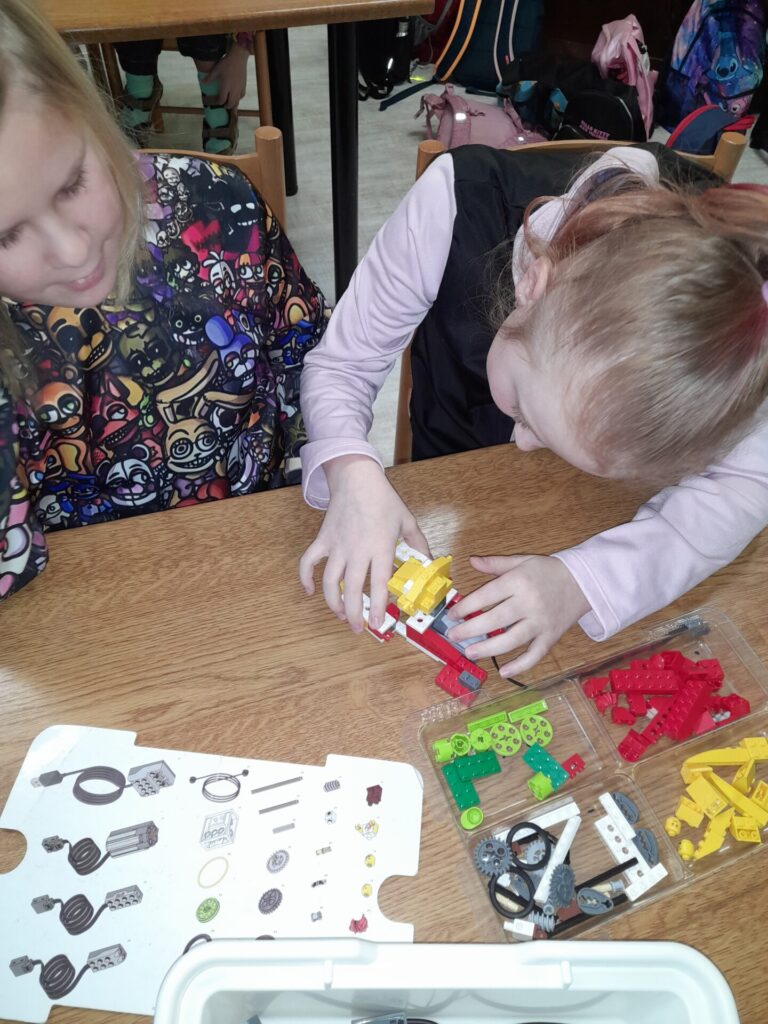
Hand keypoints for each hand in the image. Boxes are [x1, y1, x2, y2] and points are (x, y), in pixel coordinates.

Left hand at [204, 44, 248, 107]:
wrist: (238, 57)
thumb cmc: (226, 63)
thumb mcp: (216, 70)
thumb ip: (209, 78)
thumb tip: (202, 82)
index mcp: (225, 87)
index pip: (221, 100)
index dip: (217, 102)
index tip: (215, 102)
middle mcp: (233, 90)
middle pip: (230, 103)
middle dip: (225, 106)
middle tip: (222, 105)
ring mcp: (239, 88)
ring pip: (237, 101)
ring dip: (232, 105)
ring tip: (229, 105)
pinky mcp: (244, 85)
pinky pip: (241, 96)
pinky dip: (238, 99)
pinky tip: (236, 97)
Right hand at [299, 456, 429, 632]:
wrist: (356, 478)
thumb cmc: (383, 499)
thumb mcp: (407, 520)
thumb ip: (419, 543)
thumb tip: (430, 561)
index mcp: (379, 548)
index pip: (377, 584)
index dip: (376, 607)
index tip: (377, 624)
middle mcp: (357, 551)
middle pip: (351, 590)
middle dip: (353, 614)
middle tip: (358, 628)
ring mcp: (337, 546)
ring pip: (329, 582)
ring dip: (332, 603)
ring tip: (340, 615)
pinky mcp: (322, 540)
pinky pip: (308, 562)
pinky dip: (305, 578)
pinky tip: (310, 591)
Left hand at [446, 554, 589, 676]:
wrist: (584, 582)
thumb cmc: (548, 571)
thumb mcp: (522, 561)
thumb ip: (495, 564)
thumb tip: (472, 560)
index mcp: (518, 582)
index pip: (486, 596)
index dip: (466, 607)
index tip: (452, 615)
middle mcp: (529, 603)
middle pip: (495, 620)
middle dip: (471, 629)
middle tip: (453, 636)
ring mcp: (541, 622)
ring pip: (512, 640)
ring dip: (489, 649)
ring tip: (470, 652)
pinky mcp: (551, 637)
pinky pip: (535, 655)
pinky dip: (520, 666)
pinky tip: (503, 672)